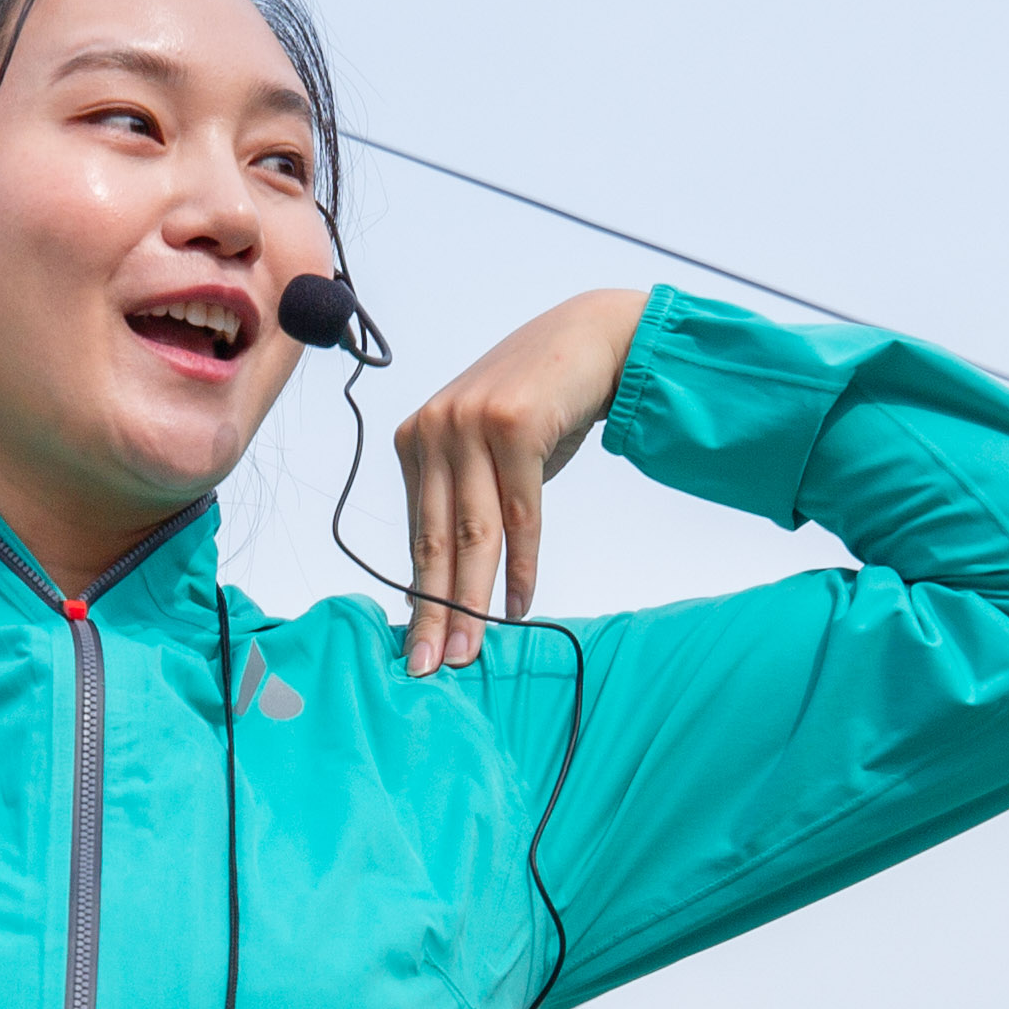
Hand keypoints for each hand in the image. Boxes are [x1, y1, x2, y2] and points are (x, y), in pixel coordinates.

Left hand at [392, 289, 644, 673]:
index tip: (418, 643)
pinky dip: (521, 565)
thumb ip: (468, 501)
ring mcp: (469, 424)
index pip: (417, 533)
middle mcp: (433, 430)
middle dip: (433, 611)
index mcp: (416, 440)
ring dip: (472, 600)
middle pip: (434, 539)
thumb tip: (456, 579)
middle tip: (428, 667)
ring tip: (469, 652)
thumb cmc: (542, 405)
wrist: (592, 341)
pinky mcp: (512, 425)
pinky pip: (518, 514)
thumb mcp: (490, 452)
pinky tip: (518, 604)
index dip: (420, 593)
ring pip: (471, 533)